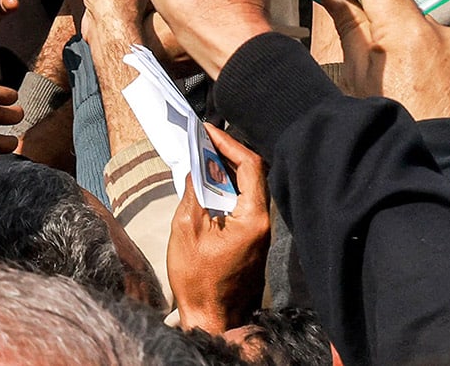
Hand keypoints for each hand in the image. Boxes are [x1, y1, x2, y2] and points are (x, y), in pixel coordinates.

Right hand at [168, 124, 271, 332]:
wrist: (212, 318)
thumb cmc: (198, 279)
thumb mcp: (186, 228)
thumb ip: (194, 190)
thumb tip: (196, 164)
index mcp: (253, 218)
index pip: (250, 165)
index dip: (229, 143)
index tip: (207, 130)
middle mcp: (263, 223)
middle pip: (252, 174)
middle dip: (227, 153)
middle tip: (201, 139)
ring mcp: (259, 233)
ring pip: (247, 189)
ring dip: (225, 171)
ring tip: (200, 156)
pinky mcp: (252, 241)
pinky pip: (242, 204)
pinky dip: (226, 190)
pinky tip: (206, 184)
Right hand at [320, 0, 449, 122]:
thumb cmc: (398, 129)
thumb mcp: (359, 79)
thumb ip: (350, 27)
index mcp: (410, 34)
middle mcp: (449, 36)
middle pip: (412, 17)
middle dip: (396, 32)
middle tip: (384, 64)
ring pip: (442, 41)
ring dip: (429, 56)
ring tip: (421, 93)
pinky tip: (447, 99)